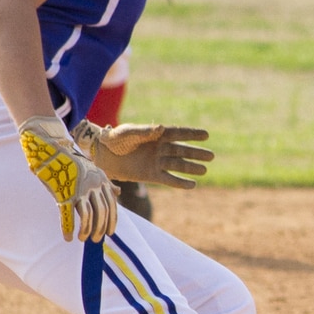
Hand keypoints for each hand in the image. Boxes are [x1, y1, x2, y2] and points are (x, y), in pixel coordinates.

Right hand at [19, 116, 120, 241]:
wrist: (52, 148)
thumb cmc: (72, 161)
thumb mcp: (94, 170)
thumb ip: (106, 183)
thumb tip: (119, 192)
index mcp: (102, 180)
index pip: (112, 205)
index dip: (112, 220)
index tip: (110, 233)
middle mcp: (94, 185)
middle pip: (102, 212)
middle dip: (100, 228)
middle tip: (96, 240)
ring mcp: (79, 189)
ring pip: (88, 216)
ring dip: (86, 231)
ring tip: (83, 239)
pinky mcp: (64, 193)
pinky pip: (68, 215)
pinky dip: (68, 228)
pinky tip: (68, 237)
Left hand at [76, 120, 213, 188]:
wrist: (102, 154)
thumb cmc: (114, 138)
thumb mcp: (128, 132)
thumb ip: (144, 131)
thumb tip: (161, 128)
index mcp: (156, 134)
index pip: (178, 133)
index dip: (192, 134)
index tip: (206, 135)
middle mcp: (159, 148)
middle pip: (182, 150)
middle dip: (196, 153)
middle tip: (211, 156)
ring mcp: (156, 162)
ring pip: (178, 165)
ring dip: (191, 168)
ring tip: (204, 170)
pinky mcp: (151, 175)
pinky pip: (168, 179)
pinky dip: (179, 182)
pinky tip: (192, 185)